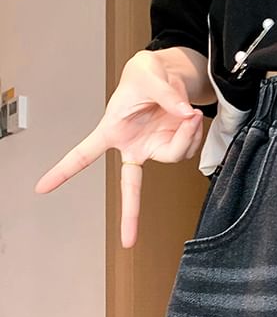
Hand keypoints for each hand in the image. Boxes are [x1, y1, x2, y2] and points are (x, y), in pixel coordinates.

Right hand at [33, 50, 206, 247]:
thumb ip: (166, 95)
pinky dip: (194, 133)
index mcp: (112, 131)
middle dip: (130, 215)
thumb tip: (184, 115)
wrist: (170, 74)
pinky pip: (189, 147)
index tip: (43, 188)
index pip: (84, 154)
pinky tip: (190, 117)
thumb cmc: (147, 74)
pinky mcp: (175, 147)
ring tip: (187, 112)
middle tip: (126, 241)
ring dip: (186, 135)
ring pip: (175, 155)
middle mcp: (133, 147)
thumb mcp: (150, 76)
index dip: (64, 171)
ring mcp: (155, 149)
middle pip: (130, 186)